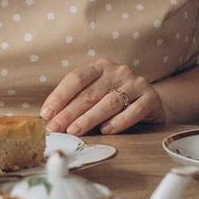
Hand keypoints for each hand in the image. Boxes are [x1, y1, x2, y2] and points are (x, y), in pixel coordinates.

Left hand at [41, 59, 164, 134]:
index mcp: (100, 67)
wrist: (152, 103)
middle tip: (55, 128)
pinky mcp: (151, 98)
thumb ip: (78, 102)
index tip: (46, 113)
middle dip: (69, 112)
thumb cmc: (117, 100)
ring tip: (75, 131)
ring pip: (109, 102)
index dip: (60, 96)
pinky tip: (106, 131)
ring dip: (89, 118)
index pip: (76, 78)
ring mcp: (136, 84)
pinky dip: (119, 121)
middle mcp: (118, 72)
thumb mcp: (97, 95)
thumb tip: (51, 119)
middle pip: (90, 93)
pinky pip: (134, 111)